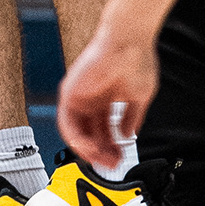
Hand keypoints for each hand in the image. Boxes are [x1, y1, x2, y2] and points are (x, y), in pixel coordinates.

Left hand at [57, 19, 158, 176]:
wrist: (128, 41)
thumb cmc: (136, 59)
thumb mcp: (138, 97)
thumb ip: (131, 119)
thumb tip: (127, 136)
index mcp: (106, 98)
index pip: (103, 131)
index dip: (111, 147)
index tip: (119, 158)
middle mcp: (91, 98)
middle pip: (90, 134)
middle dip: (101, 153)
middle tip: (111, 164)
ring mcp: (79, 96)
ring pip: (77, 132)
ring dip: (88, 150)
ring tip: (101, 161)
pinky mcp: (69, 92)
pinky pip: (67, 123)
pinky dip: (76, 139)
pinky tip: (90, 149)